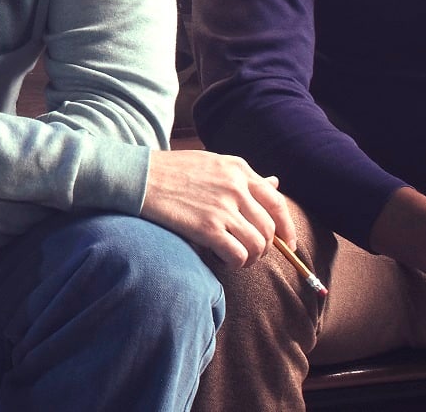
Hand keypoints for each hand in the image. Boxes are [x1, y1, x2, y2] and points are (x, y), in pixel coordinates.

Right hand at [138, 149, 303, 267]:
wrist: (139, 177)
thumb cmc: (173, 171)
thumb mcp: (213, 163)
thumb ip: (244, 176)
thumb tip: (275, 183)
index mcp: (238, 168)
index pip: (277, 201)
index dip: (286, 227)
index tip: (286, 243)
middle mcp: (235, 186)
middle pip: (269, 228)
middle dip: (264, 247)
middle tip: (250, 253)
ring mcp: (222, 207)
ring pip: (257, 245)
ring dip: (250, 257)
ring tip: (235, 257)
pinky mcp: (207, 227)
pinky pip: (238, 256)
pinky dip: (235, 263)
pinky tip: (222, 258)